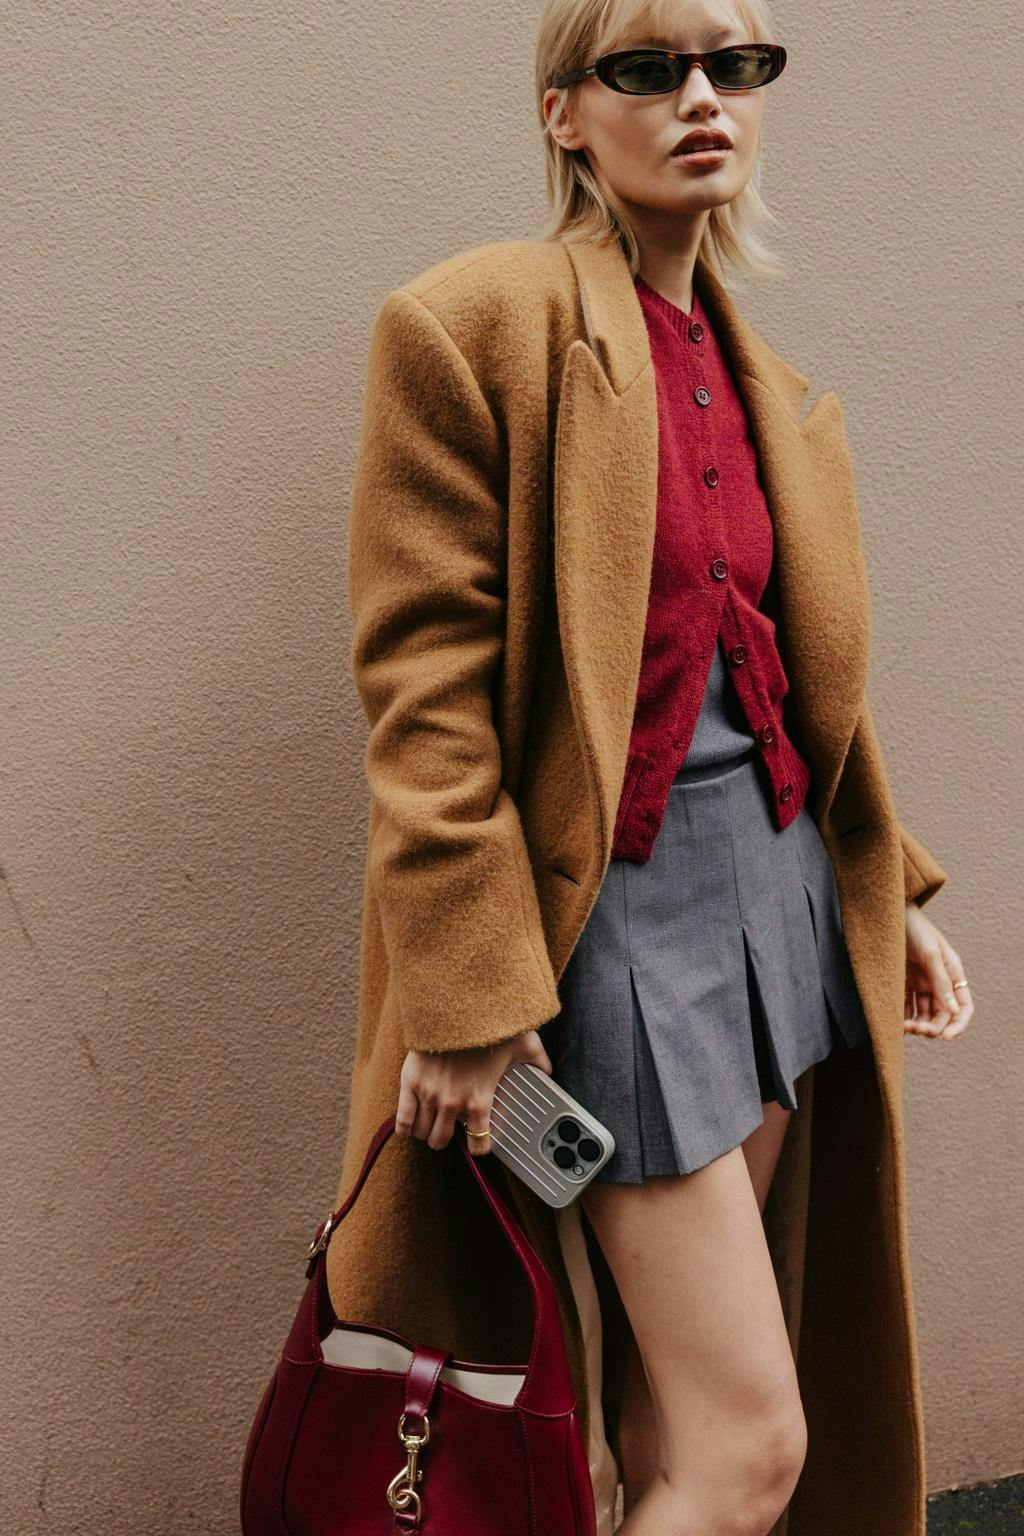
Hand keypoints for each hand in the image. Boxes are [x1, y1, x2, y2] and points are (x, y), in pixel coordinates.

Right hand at [395, 1028, 553, 1156]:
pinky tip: (410, 1125)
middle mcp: (452, 1103)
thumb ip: (538, 1062)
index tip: (477, 1142)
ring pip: (422, 1132)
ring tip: (430, 1124)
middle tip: (448, 1130)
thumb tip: (549, 1071)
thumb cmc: (491, 1024)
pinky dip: (406, 1126)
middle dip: (445, 1139)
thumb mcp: (524, 1045)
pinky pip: (402, 1118)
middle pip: (441, 1141)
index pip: (478, 1143)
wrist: (457, 1005)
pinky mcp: (410, 1081)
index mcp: (480, 1099)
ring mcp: (429, 1094)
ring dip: (426, 1131)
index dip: (478, 1147)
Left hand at [904, 902, 973, 1039]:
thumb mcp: (930, 952)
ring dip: (916, 1025)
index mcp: (952, 972)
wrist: (887, 911)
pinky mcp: (902, 982)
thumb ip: (941, 981)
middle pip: (941, 1015)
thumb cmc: (913, 926)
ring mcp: (920, 982)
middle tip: (915, 1029)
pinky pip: (905, 1006)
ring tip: (902, 1027)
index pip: (963, 1007)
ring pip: (922, 1014)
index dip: (958, 1025)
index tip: (944, 1036)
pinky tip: (893, 1023)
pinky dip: (901, 1017)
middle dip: (932, 1027)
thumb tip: (953, 1010)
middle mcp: (938, 981)